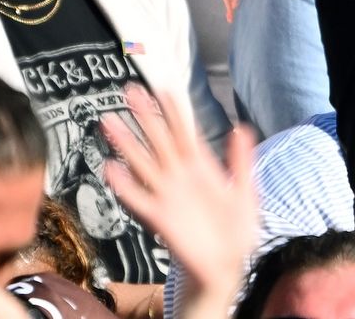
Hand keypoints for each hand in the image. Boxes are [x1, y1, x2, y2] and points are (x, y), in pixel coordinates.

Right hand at [102, 86, 257, 310]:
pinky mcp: (159, 217)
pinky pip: (139, 198)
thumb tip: (241, 127)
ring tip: (108, 120)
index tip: (163, 88)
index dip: (174, 112)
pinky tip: (110, 167)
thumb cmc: (237, 231)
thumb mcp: (246, 191)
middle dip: (144, 116)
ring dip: (126, 142)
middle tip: (128, 90)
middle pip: (159, 140)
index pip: (185, 133)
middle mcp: (180, 177)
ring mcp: (167, 195)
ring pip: (143, 163)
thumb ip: (241, 161)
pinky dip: (125, 185)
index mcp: (202, 168)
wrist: (228, 266)